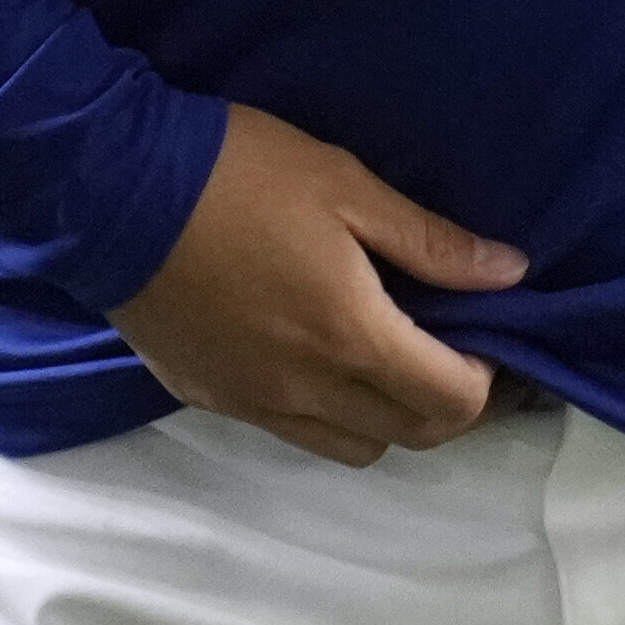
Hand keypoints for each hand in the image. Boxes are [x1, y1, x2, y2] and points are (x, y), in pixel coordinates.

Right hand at [102, 101, 527, 464]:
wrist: (113, 193)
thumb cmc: (240, 176)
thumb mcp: (348, 187)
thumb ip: (432, 243)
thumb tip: (511, 274)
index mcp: (350, 338)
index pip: (452, 402)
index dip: (489, 378)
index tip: (490, 335)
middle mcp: (307, 391)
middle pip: (411, 437)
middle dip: (450, 404)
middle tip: (455, 350)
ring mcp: (254, 405)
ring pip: (354, 448)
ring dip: (390, 418)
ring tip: (392, 359)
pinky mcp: (211, 400)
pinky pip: (294, 433)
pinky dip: (329, 415)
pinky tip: (323, 360)